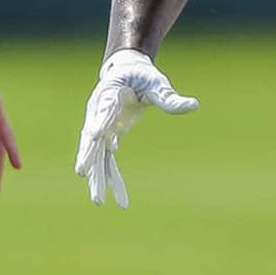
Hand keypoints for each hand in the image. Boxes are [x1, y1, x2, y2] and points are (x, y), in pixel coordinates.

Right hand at [74, 49, 198, 207]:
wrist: (126, 73)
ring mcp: (101, 127)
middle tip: (81, 173)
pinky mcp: (107, 137)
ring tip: (98, 201)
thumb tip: (194, 105)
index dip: (98, 121)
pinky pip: (107, 160)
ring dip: (96, 177)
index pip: (104, 109)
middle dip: (87, 156)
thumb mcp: (157, 84)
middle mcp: (99, 112)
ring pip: (96, 154)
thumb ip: (170, 98)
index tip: (93, 134)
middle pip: (91, 137)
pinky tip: (118, 198)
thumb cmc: (142, 76)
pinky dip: (112, 178)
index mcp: (110, 93)